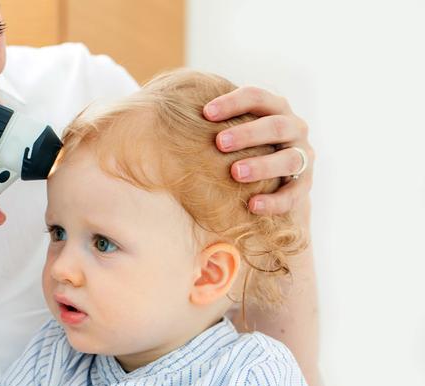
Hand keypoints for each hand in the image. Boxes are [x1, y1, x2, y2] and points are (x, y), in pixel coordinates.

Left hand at [204, 86, 313, 214]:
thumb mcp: (233, 124)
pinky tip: (252, 206)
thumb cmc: (241, 142)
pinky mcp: (305, 185)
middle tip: (219, 143)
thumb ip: (213, 118)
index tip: (206, 112)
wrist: (275, 173)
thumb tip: (161, 109)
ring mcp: (303, 156)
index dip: (233, 102)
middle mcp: (294, 128)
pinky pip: (294, 194)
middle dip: (248, 133)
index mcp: (275, 107)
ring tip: (235, 173)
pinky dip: (274, 201)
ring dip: (262, 165)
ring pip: (289, 159)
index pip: (257, 97)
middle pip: (276, 126)